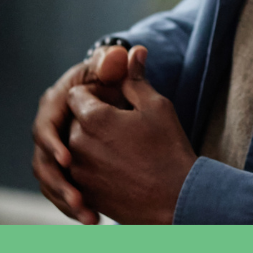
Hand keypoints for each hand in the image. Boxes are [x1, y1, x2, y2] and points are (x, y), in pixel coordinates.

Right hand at [32, 45, 129, 223]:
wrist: (112, 97)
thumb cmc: (111, 78)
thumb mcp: (113, 71)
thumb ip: (116, 65)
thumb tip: (128, 52)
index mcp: (54, 104)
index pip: (45, 126)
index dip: (53, 143)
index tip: (68, 159)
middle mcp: (48, 129)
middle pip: (42, 162)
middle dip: (59, 183)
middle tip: (79, 200)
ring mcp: (52, 152)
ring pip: (49, 181)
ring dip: (65, 201)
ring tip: (90, 217)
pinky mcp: (63, 170)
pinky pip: (60, 192)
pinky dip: (73, 208)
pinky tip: (95, 219)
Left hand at [64, 46, 196, 223]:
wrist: (177, 201)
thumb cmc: (169, 150)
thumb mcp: (156, 107)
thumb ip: (135, 78)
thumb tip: (132, 51)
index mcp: (92, 118)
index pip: (77, 94)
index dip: (96, 95)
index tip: (117, 104)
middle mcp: (77, 144)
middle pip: (75, 121)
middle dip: (93, 120)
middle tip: (124, 129)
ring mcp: (79, 172)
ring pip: (75, 148)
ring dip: (92, 145)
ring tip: (124, 152)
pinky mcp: (84, 194)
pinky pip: (79, 173)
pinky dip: (94, 168)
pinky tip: (120, 170)